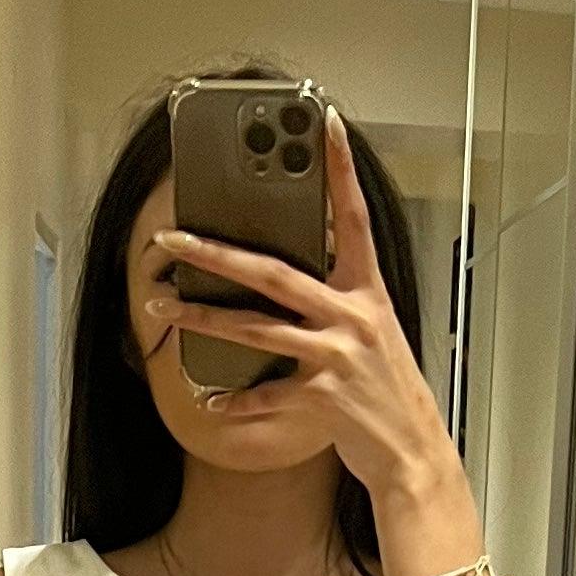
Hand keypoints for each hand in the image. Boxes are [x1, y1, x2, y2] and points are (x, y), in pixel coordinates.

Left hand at [148, 113, 456, 503]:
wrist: (413, 451)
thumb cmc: (388, 392)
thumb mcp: (372, 332)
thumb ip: (337, 300)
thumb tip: (291, 278)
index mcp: (366, 292)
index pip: (353, 217)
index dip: (341, 169)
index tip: (325, 124)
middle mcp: (352, 316)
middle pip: (273, 272)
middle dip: (217, 252)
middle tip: (173, 237)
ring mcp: (337, 356)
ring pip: (256, 329)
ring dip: (202, 318)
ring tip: (162, 306)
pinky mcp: (325, 397)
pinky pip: (267, 394)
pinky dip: (234, 401)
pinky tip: (206, 399)